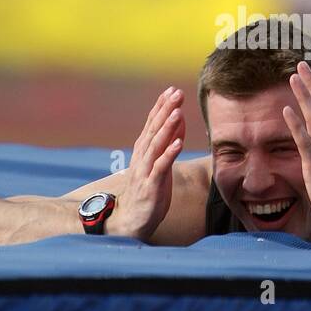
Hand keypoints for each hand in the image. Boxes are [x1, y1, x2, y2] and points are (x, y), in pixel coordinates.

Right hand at [112, 87, 184, 240]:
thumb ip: (169, 142)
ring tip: (177, 112)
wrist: (132, 220)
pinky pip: (160, 168)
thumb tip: (179, 119)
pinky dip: (169, 154)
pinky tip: (178, 143)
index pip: (152, 124)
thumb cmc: (149, 191)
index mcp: (143, 151)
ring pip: (156, 145)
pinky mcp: (151, 186)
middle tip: (176, 93)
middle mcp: (142, 157)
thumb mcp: (161, 164)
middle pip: (154, 129)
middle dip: (165, 110)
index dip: (161, 107)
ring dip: (167, 128)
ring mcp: (145, 171)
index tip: (172, 90)